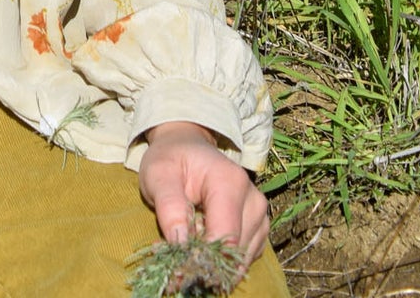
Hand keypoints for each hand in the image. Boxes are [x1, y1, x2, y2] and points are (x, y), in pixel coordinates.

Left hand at [139, 122, 269, 260]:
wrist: (188, 146)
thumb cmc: (172, 160)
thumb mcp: (159, 175)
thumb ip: (169, 207)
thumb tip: (182, 244)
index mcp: (230, 182)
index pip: (225, 238)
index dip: (202, 260)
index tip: (178, 272)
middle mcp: (254, 200)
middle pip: (235, 252)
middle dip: (205, 265)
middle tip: (177, 266)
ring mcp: (260, 215)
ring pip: (240, 260)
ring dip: (213, 265)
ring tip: (186, 252)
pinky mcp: (258, 228)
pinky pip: (243, 257)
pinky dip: (221, 261)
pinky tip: (202, 249)